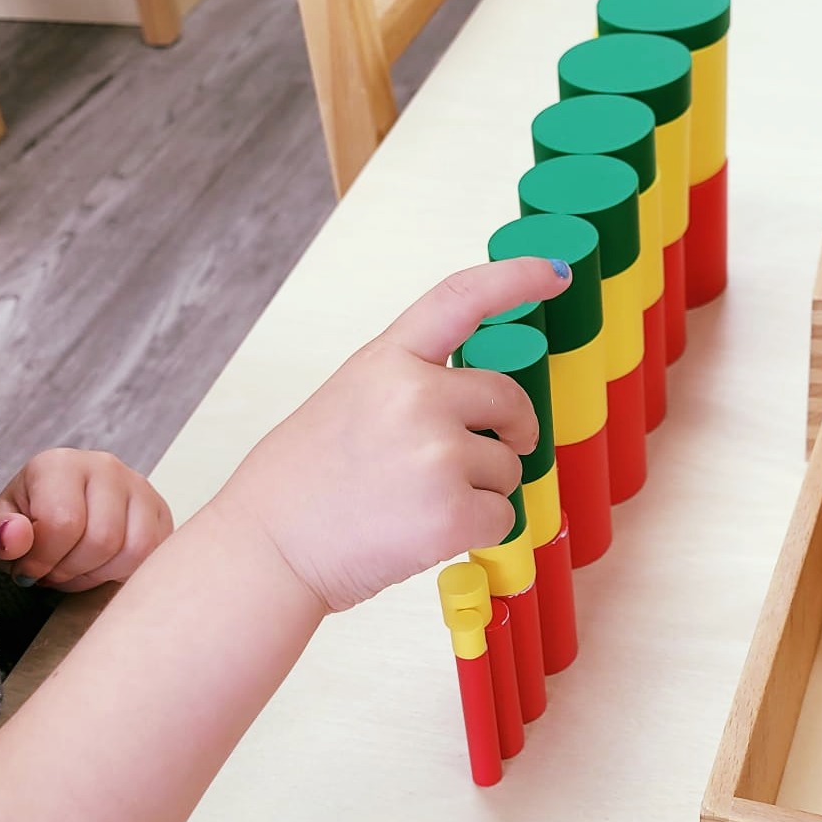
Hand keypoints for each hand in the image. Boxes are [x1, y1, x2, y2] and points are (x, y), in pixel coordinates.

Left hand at [0, 449, 174, 591]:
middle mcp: (105, 467)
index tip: (29, 570)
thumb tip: (14, 539)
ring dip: (98, 575)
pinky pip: (152, 555)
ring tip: (75, 571)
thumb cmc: (30, 522)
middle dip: (71, 570)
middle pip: (101, 539)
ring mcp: (139, 487)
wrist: (62, 510)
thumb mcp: (0, 529)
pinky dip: (123, 573)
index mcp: (59, 464)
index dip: (43, 559)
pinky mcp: (161, 510)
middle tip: (53, 573)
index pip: (62, 522)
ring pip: (132, 550)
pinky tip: (100, 568)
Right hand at [223, 256, 568, 613]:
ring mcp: (438, 454)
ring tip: (419, 505)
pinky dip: (479, 531)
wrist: (268, 550)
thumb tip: (478, 406)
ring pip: (509, 467)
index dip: (518, 278)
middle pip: (509, 399)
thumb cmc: (300, 485)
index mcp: (387, 361)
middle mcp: (417, 396)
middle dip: (512, 431)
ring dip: (482, 490)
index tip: (554, 271)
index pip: (461, 299)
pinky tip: (429, 534)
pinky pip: (505, 517)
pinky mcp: (453, 512)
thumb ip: (409, 388)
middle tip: (492, 453)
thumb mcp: (348, 400)